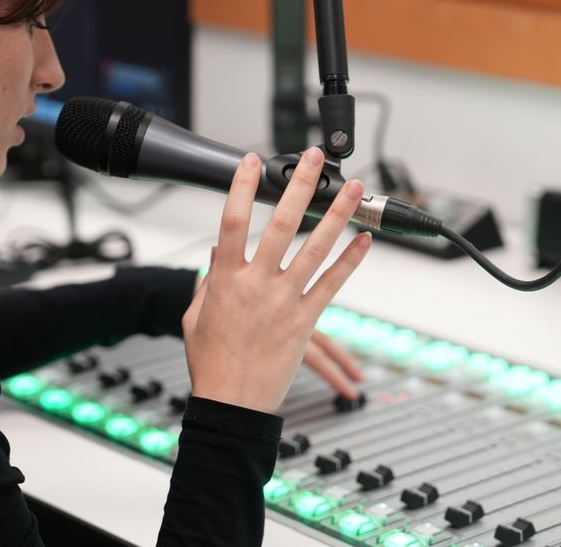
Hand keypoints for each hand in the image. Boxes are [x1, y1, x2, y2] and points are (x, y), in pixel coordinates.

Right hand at [181, 148, 372, 413]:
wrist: (232, 404)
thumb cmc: (211, 363)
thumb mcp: (195, 318)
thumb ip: (208, 282)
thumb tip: (216, 254)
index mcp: (225, 278)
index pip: (232, 220)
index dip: (243, 186)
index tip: (253, 160)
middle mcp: (256, 283)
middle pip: (281, 222)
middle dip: (300, 185)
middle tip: (314, 158)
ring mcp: (284, 300)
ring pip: (315, 247)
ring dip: (337, 214)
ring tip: (354, 189)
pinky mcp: (305, 320)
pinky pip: (333, 283)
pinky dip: (351, 260)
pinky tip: (365, 240)